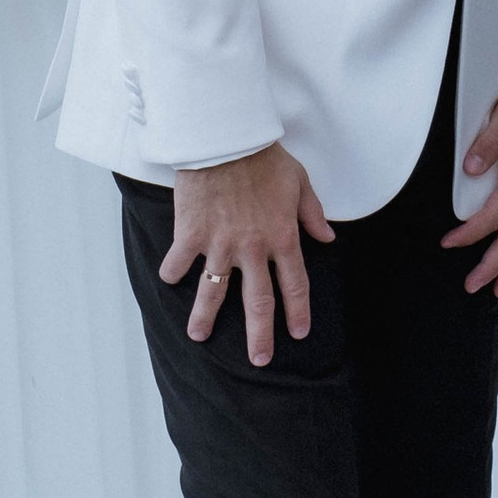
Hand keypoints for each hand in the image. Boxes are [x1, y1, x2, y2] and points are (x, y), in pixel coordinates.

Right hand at [164, 143, 333, 364]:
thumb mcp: (299, 181)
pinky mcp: (191, 235)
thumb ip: (312, 214)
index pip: (295, 285)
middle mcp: (253, 249)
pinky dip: (172, 273)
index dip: (298, 312)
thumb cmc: (264, 157)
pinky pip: (179, 263)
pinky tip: (170, 280)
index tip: (299, 333)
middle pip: (258, 302)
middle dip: (260, 335)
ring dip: (205, 318)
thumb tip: (327, 239)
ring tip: (198, 337)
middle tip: (258, 360)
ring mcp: (220, 245)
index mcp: (282, 237)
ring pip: (213, 293)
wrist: (225, 138)